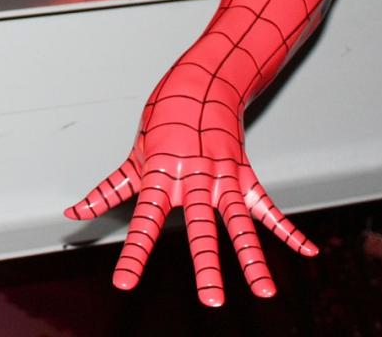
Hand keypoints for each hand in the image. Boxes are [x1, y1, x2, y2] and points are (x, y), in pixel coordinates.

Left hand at [64, 64, 315, 306]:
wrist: (201, 81)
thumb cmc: (162, 120)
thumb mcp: (132, 158)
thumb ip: (107, 192)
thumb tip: (73, 215)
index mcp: (161, 180)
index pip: (144, 226)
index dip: (134, 255)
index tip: (125, 285)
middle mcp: (194, 183)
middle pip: (203, 230)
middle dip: (208, 266)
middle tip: (213, 301)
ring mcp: (223, 179)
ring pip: (240, 224)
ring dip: (253, 259)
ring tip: (266, 292)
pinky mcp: (244, 174)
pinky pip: (267, 207)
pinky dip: (287, 231)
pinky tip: (308, 254)